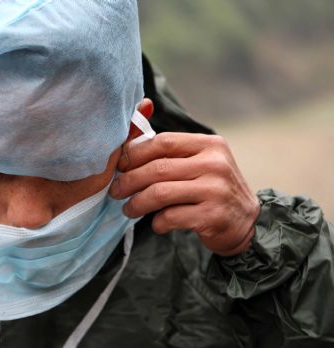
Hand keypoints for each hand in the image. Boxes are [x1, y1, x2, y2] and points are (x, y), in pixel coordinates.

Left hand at [110, 109, 259, 255]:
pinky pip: (171, 217)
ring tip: (128, 209)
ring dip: (137, 203)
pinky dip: (157, 222)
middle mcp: (215, 164)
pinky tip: (156, 223)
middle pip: (157, 169)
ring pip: (160, 193)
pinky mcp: (213, 216)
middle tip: (116, 191)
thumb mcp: (198, 162)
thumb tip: (132, 128)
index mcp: (209, 145)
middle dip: (129, 181)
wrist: (247, 223)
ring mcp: (216, 190)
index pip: (162, 142)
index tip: (119, 166)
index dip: (134, 154)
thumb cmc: (211, 189)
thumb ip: (169, 149)